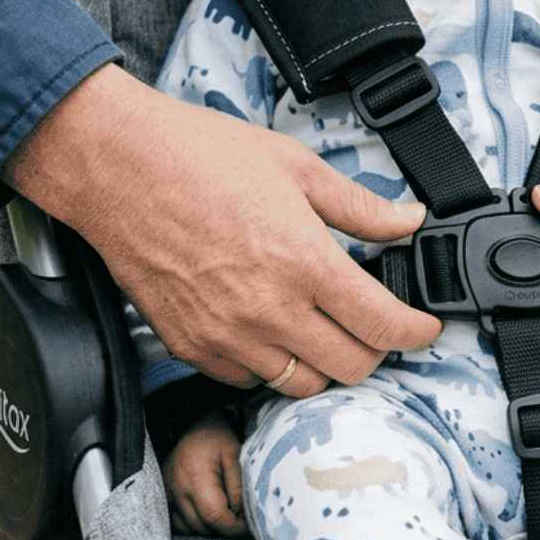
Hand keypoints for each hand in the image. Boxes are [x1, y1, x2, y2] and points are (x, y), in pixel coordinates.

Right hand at [4, 65, 442, 396]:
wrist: (116, 166)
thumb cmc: (198, 156)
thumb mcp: (296, 166)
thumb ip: (360, 206)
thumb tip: (410, 219)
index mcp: (305, 262)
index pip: (384, 326)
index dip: (416, 332)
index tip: (423, 326)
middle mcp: (270, 309)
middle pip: (351, 368)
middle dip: (374, 350)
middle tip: (373, 326)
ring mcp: (228, 334)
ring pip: (302, 384)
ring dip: (322, 363)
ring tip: (321, 330)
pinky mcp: (192, 345)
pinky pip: (248, 380)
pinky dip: (270, 365)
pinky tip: (271, 331)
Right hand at [162, 412, 248, 536]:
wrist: (190, 425)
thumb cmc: (216, 439)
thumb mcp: (235, 456)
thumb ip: (238, 488)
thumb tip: (241, 516)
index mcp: (196, 479)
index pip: (215, 517)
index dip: (235, 528)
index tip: (249, 525)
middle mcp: (177, 491)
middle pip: (203, 527)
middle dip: (225, 528)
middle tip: (242, 518)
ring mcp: (167, 495)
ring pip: (191, 529)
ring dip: (211, 527)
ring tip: (226, 512)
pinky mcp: (164, 496)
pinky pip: (179, 523)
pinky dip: (195, 524)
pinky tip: (208, 513)